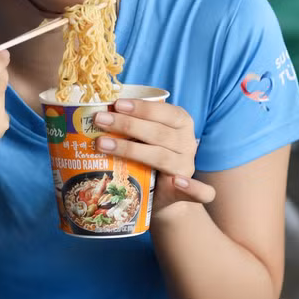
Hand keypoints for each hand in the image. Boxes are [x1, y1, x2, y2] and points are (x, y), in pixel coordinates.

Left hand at [92, 99, 213, 216]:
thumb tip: (100, 110)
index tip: (117, 104)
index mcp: (180, 122)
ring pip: (161, 156)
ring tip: (103, 144)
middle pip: (157, 133)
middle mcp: (187, 142)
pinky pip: (199, 191)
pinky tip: (177, 182)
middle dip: (127, 125)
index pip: (162, 111)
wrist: (160, 194)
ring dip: (130, 150)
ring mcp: (186, 166)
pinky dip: (192, 187)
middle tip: (100, 120)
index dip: (140, 108)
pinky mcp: (185, 191)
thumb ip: (132, 123)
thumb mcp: (143, 135)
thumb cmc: (147, 156)